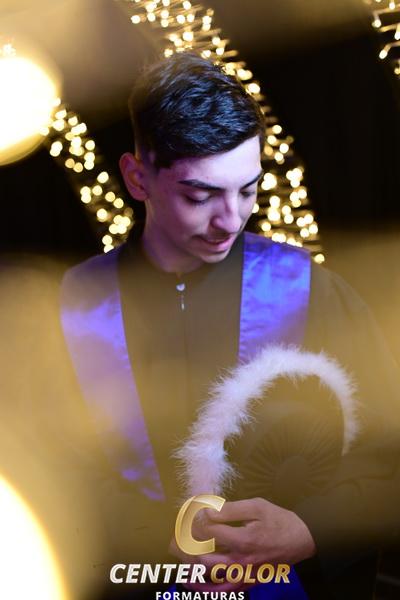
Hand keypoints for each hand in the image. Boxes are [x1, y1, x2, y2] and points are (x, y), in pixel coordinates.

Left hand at [169, 497, 315, 591]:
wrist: (303, 540)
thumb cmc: (279, 520)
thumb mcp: (257, 506)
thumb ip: (231, 509)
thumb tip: (208, 511)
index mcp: (243, 540)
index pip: (210, 531)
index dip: (198, 520)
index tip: (195, 512)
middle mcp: (241, 562)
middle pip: (204, 556)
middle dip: (186, 545)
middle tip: (175, 536)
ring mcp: (244, 575)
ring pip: (210, 575)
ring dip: (190, 564)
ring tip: (177, 554)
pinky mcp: (248, 582)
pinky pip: (223, 590)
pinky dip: (205, 588)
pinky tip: (190, 581)